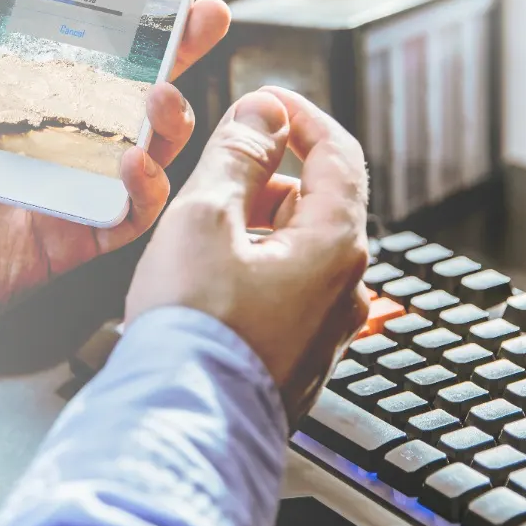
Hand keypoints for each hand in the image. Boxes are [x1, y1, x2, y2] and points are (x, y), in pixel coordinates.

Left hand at [0, 0, 231, 343]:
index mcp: (25, 92)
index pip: (93, 45)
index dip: (136, 15)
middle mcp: (57, 136)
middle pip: (138, 88)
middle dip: (181, 52)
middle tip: (206, 17)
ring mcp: (71, 187)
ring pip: (150, 149)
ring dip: (169, 120)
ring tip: (158, 97)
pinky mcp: (73, 239)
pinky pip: (129, 215)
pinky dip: (144, 189)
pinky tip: (132, 163)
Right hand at [123, 87, 370, 424]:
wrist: (179, 425)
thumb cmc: (193, 329)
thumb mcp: (205, 216)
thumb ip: (238, 155)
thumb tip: (264, 113)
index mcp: (336, 245)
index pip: (338, 153)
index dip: (299, 116)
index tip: (265, 100)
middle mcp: (345, 289)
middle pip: (315, 201)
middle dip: (266, 174)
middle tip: (213, 166)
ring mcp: (324, 330)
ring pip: (295, 248)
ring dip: (254, 224)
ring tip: (198, 232)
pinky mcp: (297, 359)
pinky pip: (283, 291)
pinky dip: (251, 267)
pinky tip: (207, 281)